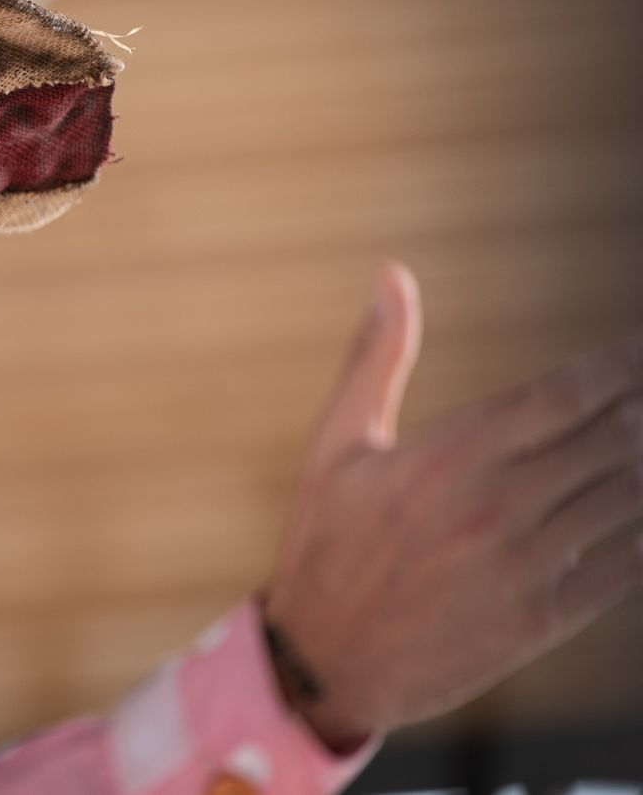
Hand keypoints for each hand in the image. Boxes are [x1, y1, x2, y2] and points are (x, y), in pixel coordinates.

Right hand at [263, 262, 642, 748]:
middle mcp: (498, 502)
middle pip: (614, 436)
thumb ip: (376, 356)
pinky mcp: (545, 616)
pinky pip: (628, 563)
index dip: (622, 365)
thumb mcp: (337, 443)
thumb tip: (392, 276)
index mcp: (451, 452)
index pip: (566, 393)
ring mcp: (528, 562)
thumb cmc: (324, 542)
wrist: (323, 659)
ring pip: (629, 494)